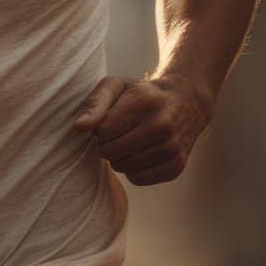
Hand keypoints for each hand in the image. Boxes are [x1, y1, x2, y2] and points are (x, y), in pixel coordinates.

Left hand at [73, 74, 212, 184]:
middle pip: (112, 151)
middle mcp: (161, 125)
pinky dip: (133, 170)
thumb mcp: (116, 86)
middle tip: (116, 135)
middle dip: (106, 144)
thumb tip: (79, 127)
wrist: (186, 102)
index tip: (108, 122)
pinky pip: (138, 179)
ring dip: (119, 158)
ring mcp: (172, 147)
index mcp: (144, 101)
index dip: (99, 129)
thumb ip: (94, 103)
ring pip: (124, 167)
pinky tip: (139, 154)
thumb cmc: (142, 93)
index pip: (103, 130)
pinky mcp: (177, 166)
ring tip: (128, 143)